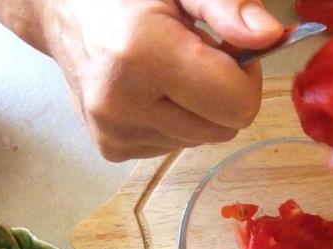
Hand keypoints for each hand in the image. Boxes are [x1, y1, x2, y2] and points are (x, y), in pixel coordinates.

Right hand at [0, 0, 282, 161]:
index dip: (246, 75)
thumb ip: (229, 6)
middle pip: (225, 128)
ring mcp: (113, 134)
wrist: (60, 10)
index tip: (226, 48)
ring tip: (167, 70)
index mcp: (141, 57)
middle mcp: (122, 105)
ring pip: (202, 139)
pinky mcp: (111, 150)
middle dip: (224, 93)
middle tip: (196, 55)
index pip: (238, 104)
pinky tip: (150, 89)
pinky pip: (175, 145)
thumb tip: (272, 37)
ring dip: (199, 107)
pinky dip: (174, 119)